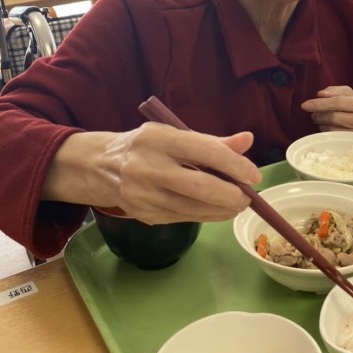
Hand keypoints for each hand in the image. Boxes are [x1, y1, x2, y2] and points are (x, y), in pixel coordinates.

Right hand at [42, 124, 261, 223]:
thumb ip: (211, 141)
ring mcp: (143, 194)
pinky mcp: (144, 214)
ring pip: (193, 207)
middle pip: (200, 186)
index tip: (253, 175)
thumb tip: (247, 141)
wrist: (100, 166)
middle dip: (230, 195)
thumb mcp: (173, 135)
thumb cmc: (146, 146)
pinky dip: (206, 215)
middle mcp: (147, 166)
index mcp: (158, 139)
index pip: (204, 151)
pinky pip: (184, 218)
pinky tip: (218, 210)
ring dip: (222, 209)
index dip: (234, 165)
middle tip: (247, 196)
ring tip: (237, 204)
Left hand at [301, 86, 352, 134]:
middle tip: (314, 114)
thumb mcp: (349, 95)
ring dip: (321, 124)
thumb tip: (321, 94)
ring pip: (332, 129)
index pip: (338, 102)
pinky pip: (334, 138)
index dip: (320, 103)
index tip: (305, 105)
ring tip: (321, 120)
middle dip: (319, 115)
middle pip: (334, 117)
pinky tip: (327, 127)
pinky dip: (326, 132)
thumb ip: (334, 91)